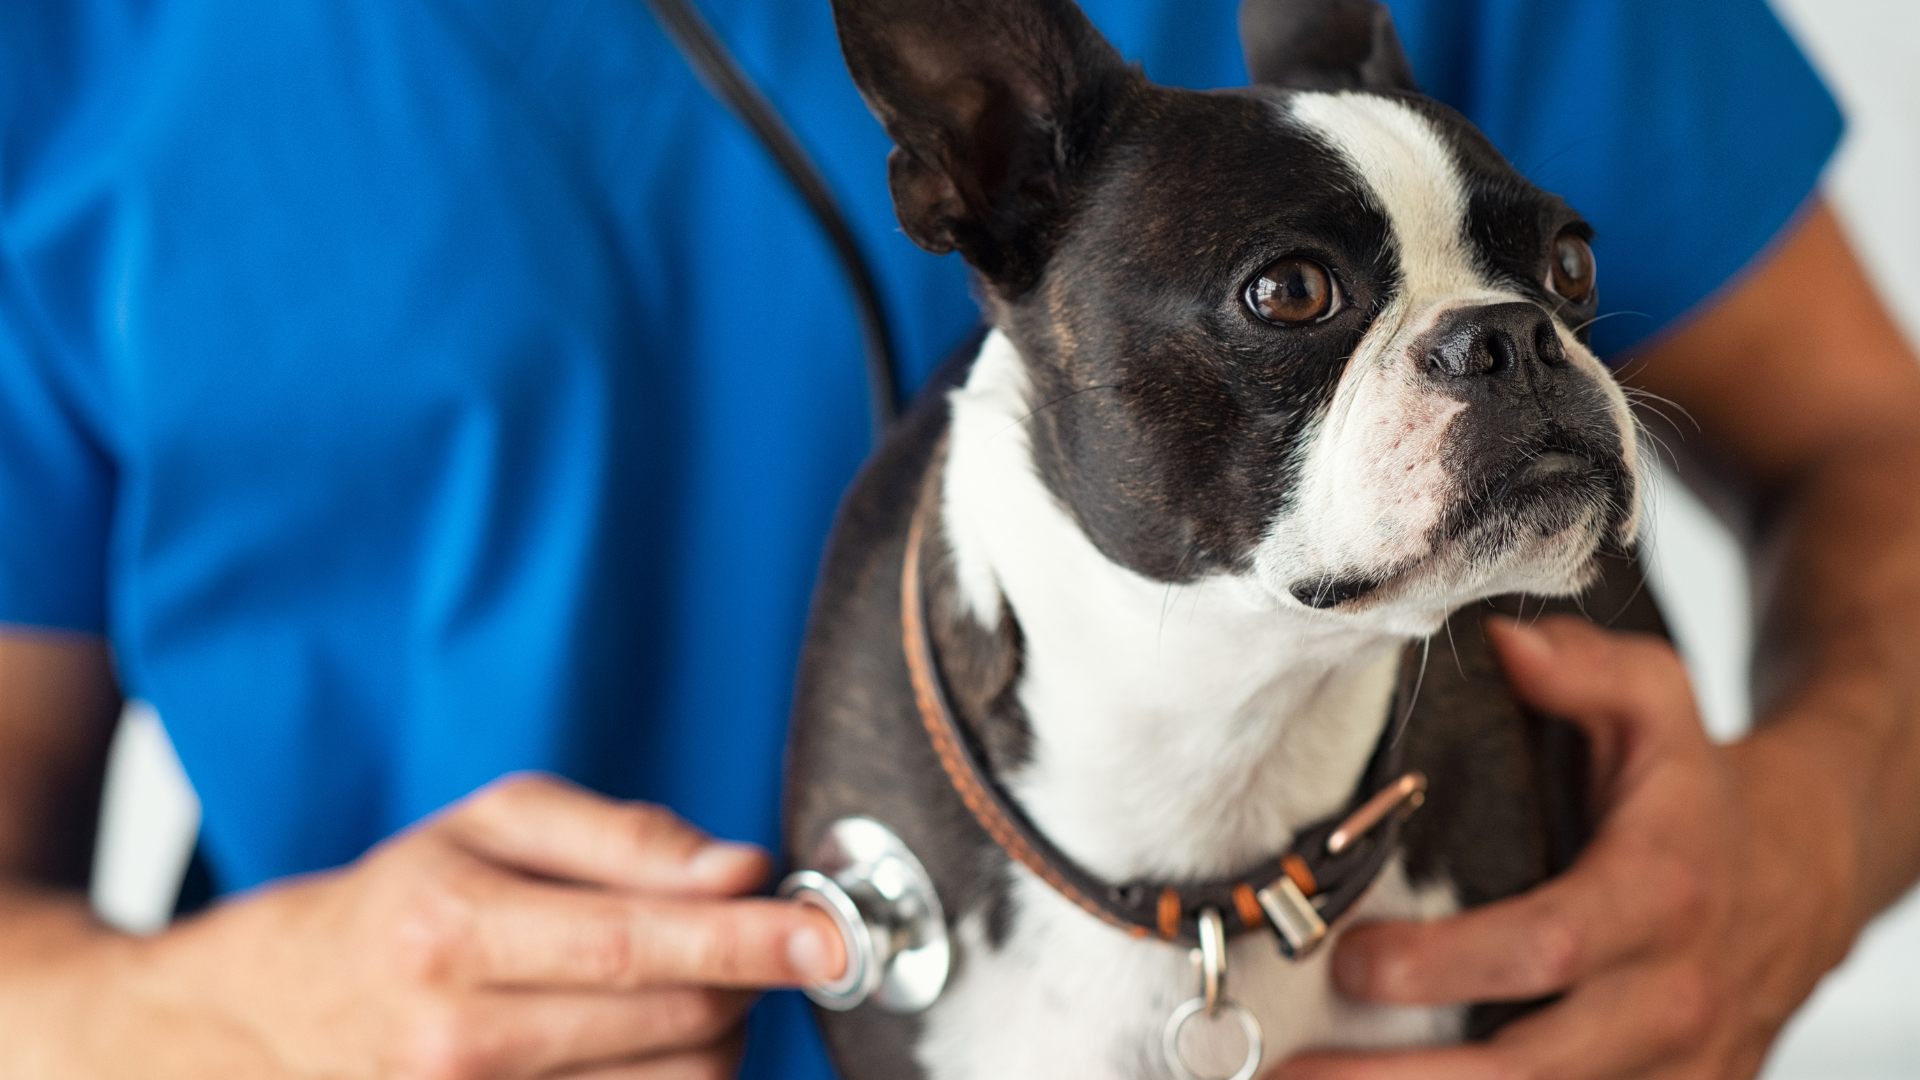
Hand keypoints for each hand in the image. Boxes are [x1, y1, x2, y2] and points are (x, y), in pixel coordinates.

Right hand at [32, 774, 843, 1078]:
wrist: (281, 1012)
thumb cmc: (407, 900)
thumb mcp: (495, 825)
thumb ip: (624, 838)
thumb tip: (739, 868)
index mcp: (455, 930)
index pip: (641, 945)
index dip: (753, 943)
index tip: (830, 938)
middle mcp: (458, 1038)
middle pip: (674, 1024)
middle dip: (749, 979)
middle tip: (763, 940)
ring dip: (721, 1033)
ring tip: (688, 985)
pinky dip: (679, 1078)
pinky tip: (657, 1037)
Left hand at [1276, 616, 1858, 1079]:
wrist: (1800, 875)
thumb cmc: (1692, 789)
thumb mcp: (1656, 701)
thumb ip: (1582, 668)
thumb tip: (1503, 644)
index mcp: (1660, 894)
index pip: (1547, 947)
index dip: (1446, 964)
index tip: (1350, 960)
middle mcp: (1670, 997)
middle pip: (1533, 1069)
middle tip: (1293, 1076)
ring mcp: (1674, 1067)